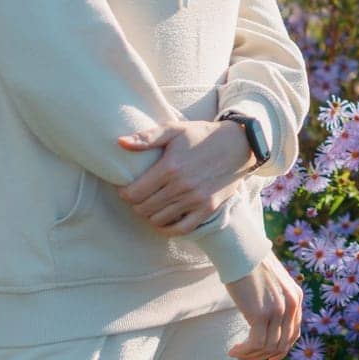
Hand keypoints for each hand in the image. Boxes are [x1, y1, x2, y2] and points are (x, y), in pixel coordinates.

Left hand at [114, 119, 255, 236]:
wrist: (238, 144)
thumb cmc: (202, 134)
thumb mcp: (174, 129)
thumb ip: (146, 138)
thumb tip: (120, 142)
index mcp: (170, 167)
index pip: (134, 193)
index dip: (124, 192)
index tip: (124, 187)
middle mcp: (182, 187)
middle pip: (143, 208)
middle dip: (135, 203)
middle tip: (137, 195)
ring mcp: (196, 200)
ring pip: (158, 220)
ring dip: (149, 215)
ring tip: (149, 205)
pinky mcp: (207, 209)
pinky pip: (181, 229)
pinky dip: (167, 228)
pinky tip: (163, 220)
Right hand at [224, 252, 302, 359]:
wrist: (241, 250)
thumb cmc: (250, 264)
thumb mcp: (272, 284)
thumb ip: (275, 301)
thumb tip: (266, 322)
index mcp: (296, 297)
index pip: (294, 333)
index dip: (282, 350)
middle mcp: (292, 305)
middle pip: (282, 343)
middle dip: (264, 355)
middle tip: (246, 355)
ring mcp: (278, 310)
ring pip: (268, 347)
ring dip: (251, 355)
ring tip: (237, 352)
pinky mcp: (261, 314)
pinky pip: (255, 344)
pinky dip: (244, 351)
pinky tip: (233, 350)